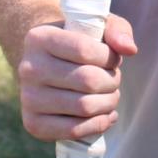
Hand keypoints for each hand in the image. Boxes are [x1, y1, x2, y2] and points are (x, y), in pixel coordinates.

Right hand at [14, 12, 136, 144]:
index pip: (84, 49)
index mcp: (39, 38)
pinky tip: (105, 115)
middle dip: (112, 82)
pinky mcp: (33, 123)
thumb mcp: (95, 27)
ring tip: (111, 96)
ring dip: (109, 103)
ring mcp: (28, 98)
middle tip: (114, 80)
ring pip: (84, 107)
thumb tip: (129, 49)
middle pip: (88, 80)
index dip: (109, 57)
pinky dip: (99, 124)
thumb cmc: (75, 44)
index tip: (113, 59)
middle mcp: (28, 68)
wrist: (45, 66)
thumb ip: (117, 30)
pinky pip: (74, 130)